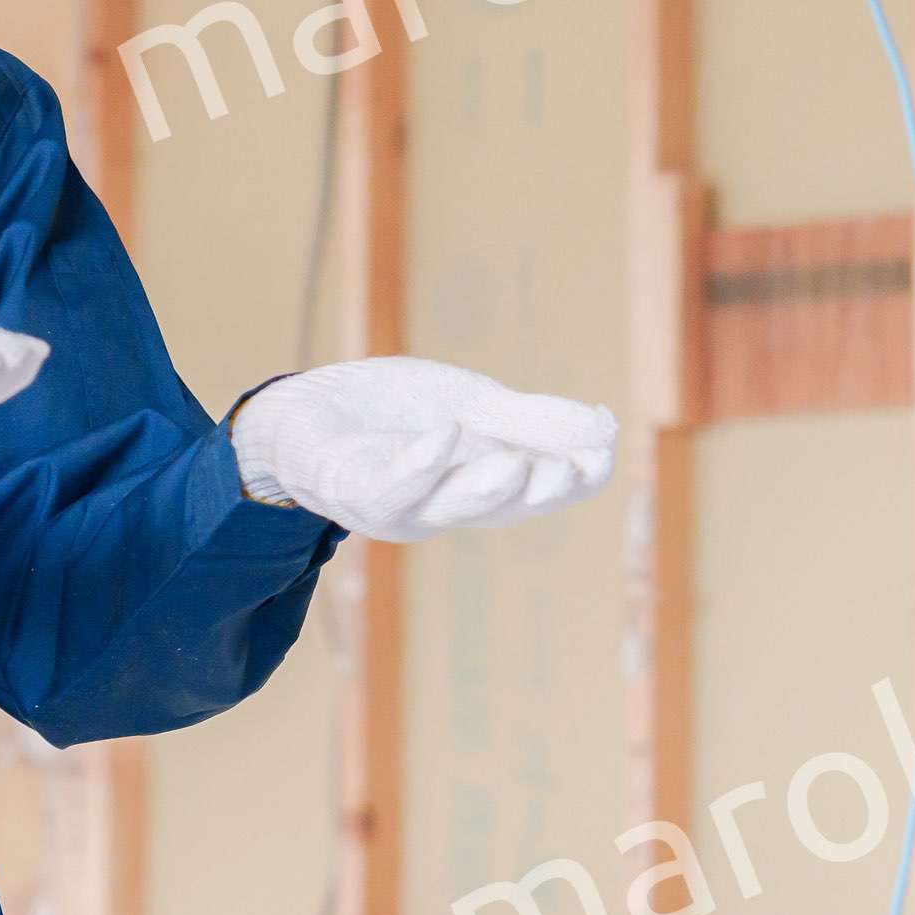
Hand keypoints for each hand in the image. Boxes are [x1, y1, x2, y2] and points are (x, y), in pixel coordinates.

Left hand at [229, 356, 616, 541]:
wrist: (307, 408)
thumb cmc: (393, 416)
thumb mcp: (474, 407)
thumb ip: (533, 420)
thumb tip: (607, 428)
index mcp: (482, 485)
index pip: (541, 491)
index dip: (576, 476)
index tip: (605, 451)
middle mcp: (444, 505)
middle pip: (500, 507)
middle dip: (536, 489)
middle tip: (572, 468)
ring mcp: (397, 502)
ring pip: (445, 506)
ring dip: (482, 489)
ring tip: (516, 464)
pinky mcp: (350, 486)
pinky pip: (386, 487)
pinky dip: (417, 465)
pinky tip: (442, 435)